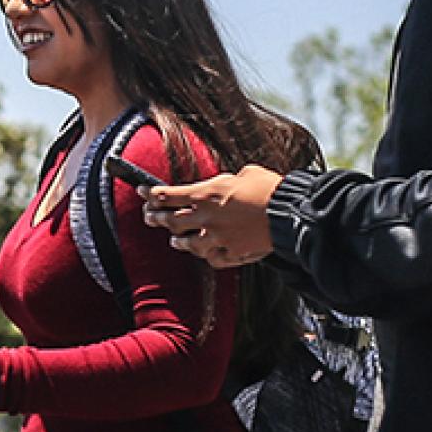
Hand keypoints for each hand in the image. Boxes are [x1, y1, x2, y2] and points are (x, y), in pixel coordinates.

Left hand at [142, 164, 281, 267]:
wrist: (288, 213)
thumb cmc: (269, 188)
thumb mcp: (244, 173)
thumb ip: (225, 182)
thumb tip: (224, 184)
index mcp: (206, 195)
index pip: (168, 195)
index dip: (151, 194)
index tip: (142, 193)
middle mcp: (206, 218)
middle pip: (171, 221)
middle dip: (156, 218)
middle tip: (148, 217)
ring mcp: (217, 239)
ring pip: (187, 244)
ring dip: (177, 240)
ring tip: (173, 240)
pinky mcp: (231, 254)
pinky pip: (212, 259)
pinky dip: (206, 256)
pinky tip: (204, 254)